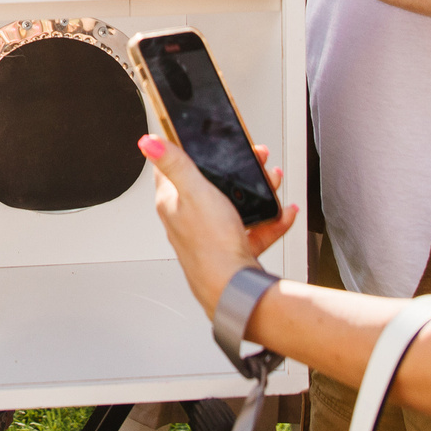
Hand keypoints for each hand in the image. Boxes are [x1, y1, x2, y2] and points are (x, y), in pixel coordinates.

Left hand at [139, 131, 297, 315]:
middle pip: (210, 184)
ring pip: (235, 204)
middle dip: (234, 169)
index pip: (172, 169)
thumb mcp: (194, 192)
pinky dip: (271, 219)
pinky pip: (255, 228)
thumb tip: (148, 142)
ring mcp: (212, 234)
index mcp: (173, 202)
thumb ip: (174, 164)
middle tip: (253, 159)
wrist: (234, 288)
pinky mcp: (233, 248)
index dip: (189, 150)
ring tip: (270, 181)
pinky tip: (282, 212)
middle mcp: (189, 218)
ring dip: (256, 191)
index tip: (208, 141)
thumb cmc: (210, 245)